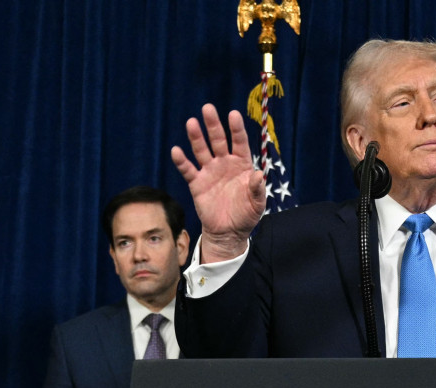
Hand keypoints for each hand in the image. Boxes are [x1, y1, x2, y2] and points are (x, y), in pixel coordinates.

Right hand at [171, 104, 266, 262]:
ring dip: (196, 137)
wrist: (229, 232)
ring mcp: (210, 172)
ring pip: (202, 151)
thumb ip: (257, 189)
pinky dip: (182, 161)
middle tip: (207, 108)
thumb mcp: (257, 204)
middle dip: (213, 125)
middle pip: (218, 140)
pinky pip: (188, 170)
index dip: (236, 128)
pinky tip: (177, 151)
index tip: (233, 114)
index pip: (239, 142)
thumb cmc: (246, 214)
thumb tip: (259, 175)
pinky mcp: (197, 184)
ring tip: (191, 123)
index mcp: (242, 165)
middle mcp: (225, 164)